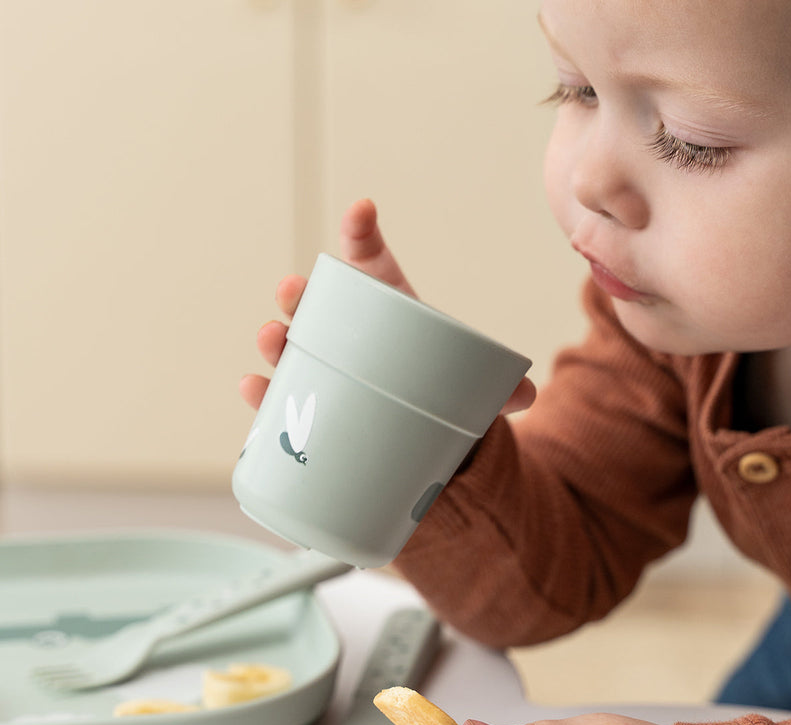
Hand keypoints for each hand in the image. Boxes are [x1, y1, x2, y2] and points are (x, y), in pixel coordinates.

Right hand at [239, 198, 534, 413]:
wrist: (419, 435)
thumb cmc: (438, 390)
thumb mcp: (468, 385)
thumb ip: (498, 390)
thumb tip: (525, 393)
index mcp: (386, 312)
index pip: (369, 263)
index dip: (362, 233)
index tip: (361, 210)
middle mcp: (347, 335)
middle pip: (318, 305)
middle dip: (301, 294)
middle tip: (291, 290)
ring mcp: (325, 371)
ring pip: (293, 347)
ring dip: (277, 338)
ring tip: (272, 337)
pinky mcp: (313, 410)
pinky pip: (282, 397)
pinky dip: (265, 392)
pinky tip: (253, 386)